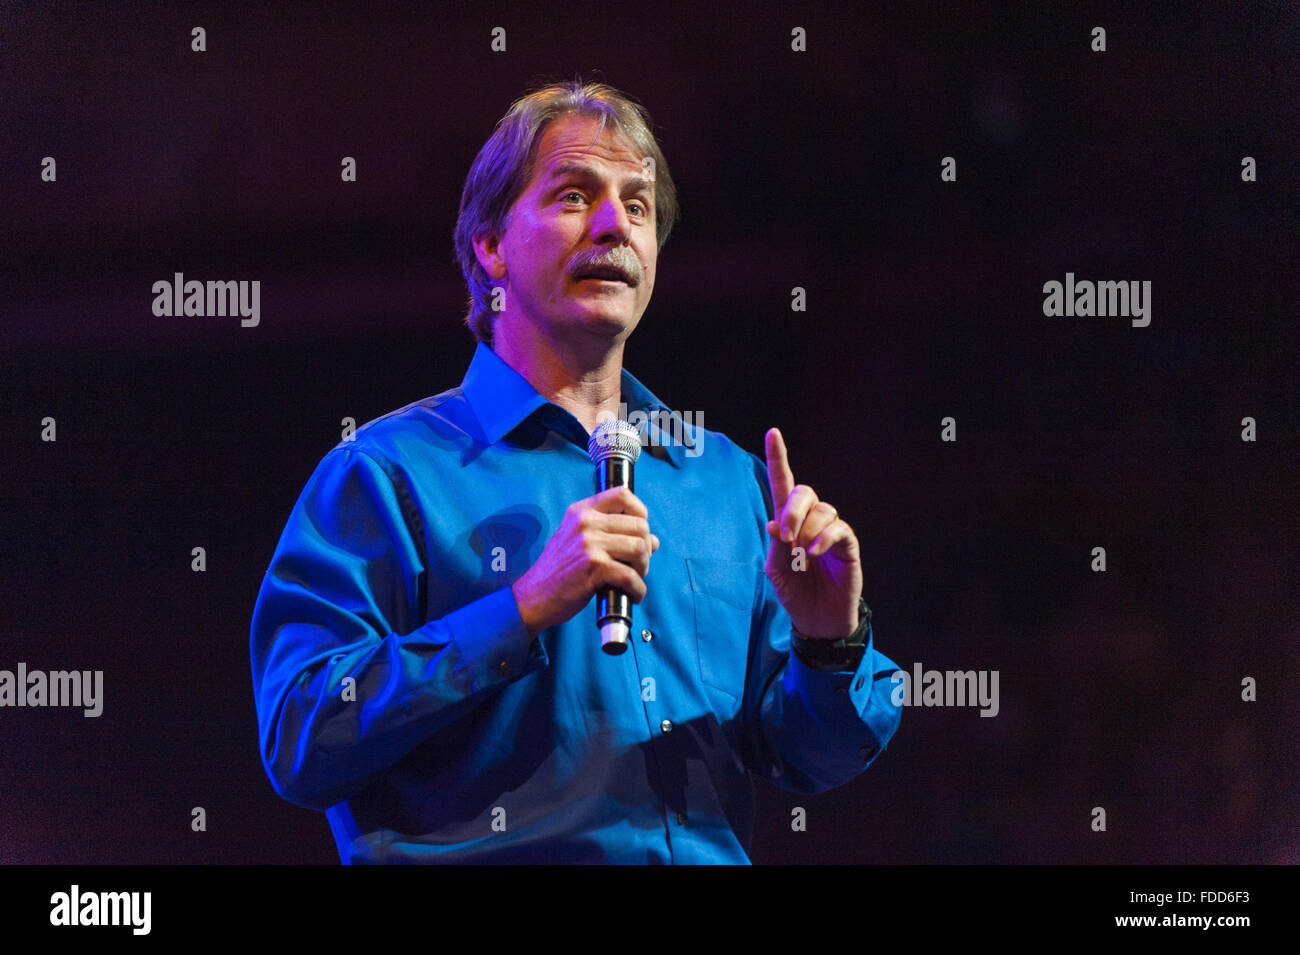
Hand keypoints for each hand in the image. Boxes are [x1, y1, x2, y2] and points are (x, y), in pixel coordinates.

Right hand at [511, 485, 659, 636]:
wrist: (534, 596)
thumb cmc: (559, 571)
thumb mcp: (579, 541)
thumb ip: (613, 535)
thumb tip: (653, 540)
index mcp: (582, 511)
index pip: (623, 495)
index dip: (640, 513)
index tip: (640, 533)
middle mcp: (585, 522)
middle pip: (639, 525)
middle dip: (646, 548)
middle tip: (637, 565)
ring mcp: (588, 544)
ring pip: (639, 548)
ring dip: (643, 568)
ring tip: (634, 579)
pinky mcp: (593, 567)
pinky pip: (630, 575)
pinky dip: (637, 589)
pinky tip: (632, 595)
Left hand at [763, 427, 861, 638]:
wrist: (817, 618)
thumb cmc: (794, 591)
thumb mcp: (775, 569)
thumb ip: (774, 545)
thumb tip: (774, 523)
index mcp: (787, 522)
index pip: (782, 484)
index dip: (778, 458)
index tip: (773, 432)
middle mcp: (810, 520)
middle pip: (804, 491)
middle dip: (792, 509)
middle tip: (784, 535)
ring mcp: (830, 531)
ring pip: (822, 509)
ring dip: (807, 529)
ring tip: (802, 553)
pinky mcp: (847, 544)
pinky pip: (837, 528)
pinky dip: (823, 538)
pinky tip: (814, 552)